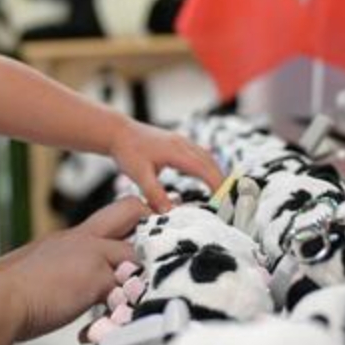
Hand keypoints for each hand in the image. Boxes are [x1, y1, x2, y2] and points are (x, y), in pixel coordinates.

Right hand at [0, 197, 142, 340]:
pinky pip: (128, 291)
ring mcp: (92, 255)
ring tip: (126, 304)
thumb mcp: (35, 273)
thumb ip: (54, 276)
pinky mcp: (96, 279)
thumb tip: (55, 291)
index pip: (108, 217)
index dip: (129, 225)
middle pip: (130, 209)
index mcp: (68, 237)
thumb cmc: (5, 293)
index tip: (136, 243)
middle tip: (146, 258)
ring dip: (139, 279)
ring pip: (137, 252)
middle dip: (148, 227)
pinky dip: (121, 313)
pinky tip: (100, 328)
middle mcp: (83, 239)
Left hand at [109, 118, 223, 211]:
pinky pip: (199, 155)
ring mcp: (181, 141)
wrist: (117, 132)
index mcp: (176, 151)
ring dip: (215, 173)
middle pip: (210, 162)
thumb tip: (169, 212)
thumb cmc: (126, 151)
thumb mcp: (138, 175)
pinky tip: (206, 177)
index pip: (204, 169)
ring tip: (221, 193)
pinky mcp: (177, 142)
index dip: (216, 184)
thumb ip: (154, 194)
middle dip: (221, 181)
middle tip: (227, 201)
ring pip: (206, 157)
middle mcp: (182, 144)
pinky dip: (207, 167)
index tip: (223, 201)